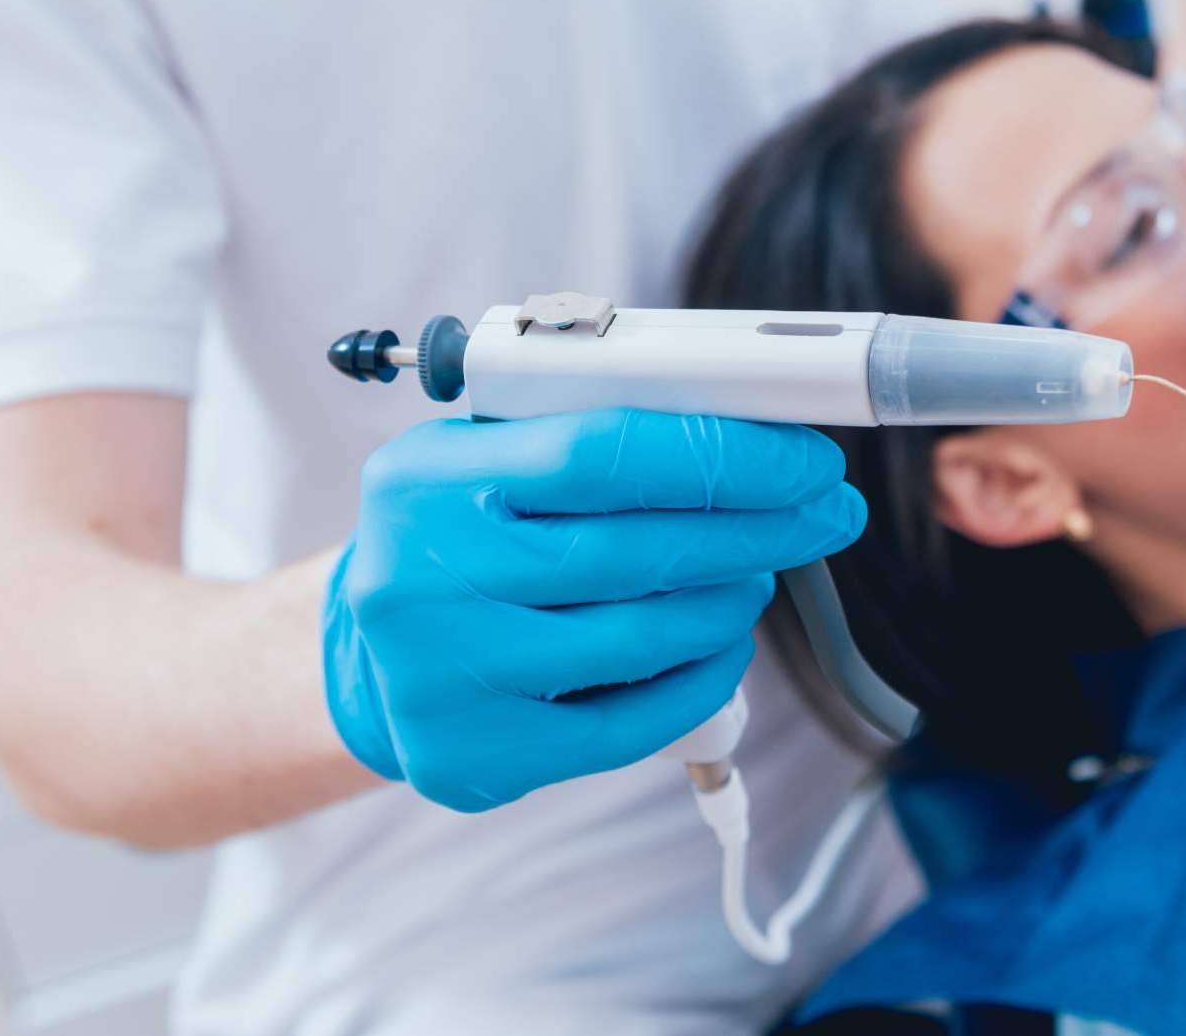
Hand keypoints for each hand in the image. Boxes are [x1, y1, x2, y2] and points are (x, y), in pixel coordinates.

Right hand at [322, 408, 866, 811]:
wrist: (363, 660)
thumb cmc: (454, 539)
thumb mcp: (482, 460)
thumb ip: (585, 434)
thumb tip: (749, 429)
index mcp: (425, 478)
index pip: (600, 452)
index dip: (720, 456)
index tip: (804, 459)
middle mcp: (421, 577)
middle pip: (634, 550)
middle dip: (756, 527)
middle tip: (822, 512)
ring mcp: (444, 675)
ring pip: (643, 637)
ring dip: (730, 600)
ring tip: (758, 573)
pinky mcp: (474, 755)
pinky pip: (629, 723)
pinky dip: (700, 679)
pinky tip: (722, 645)